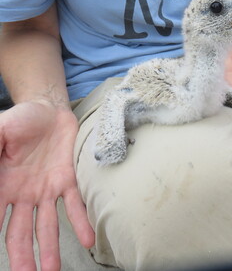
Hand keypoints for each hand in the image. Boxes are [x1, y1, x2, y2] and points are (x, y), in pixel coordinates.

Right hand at [0, 101, 94, 270]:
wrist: (50, 110)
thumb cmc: (22, 120)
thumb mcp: (0, 131)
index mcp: (2, 186)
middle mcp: (24, 195)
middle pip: (19, 233)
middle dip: (22, 256)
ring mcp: (47, 189)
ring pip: (46, 225)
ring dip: (49, 249)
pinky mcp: (68, 179)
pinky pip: (75, 203)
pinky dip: (81, 221)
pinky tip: (88, 239)